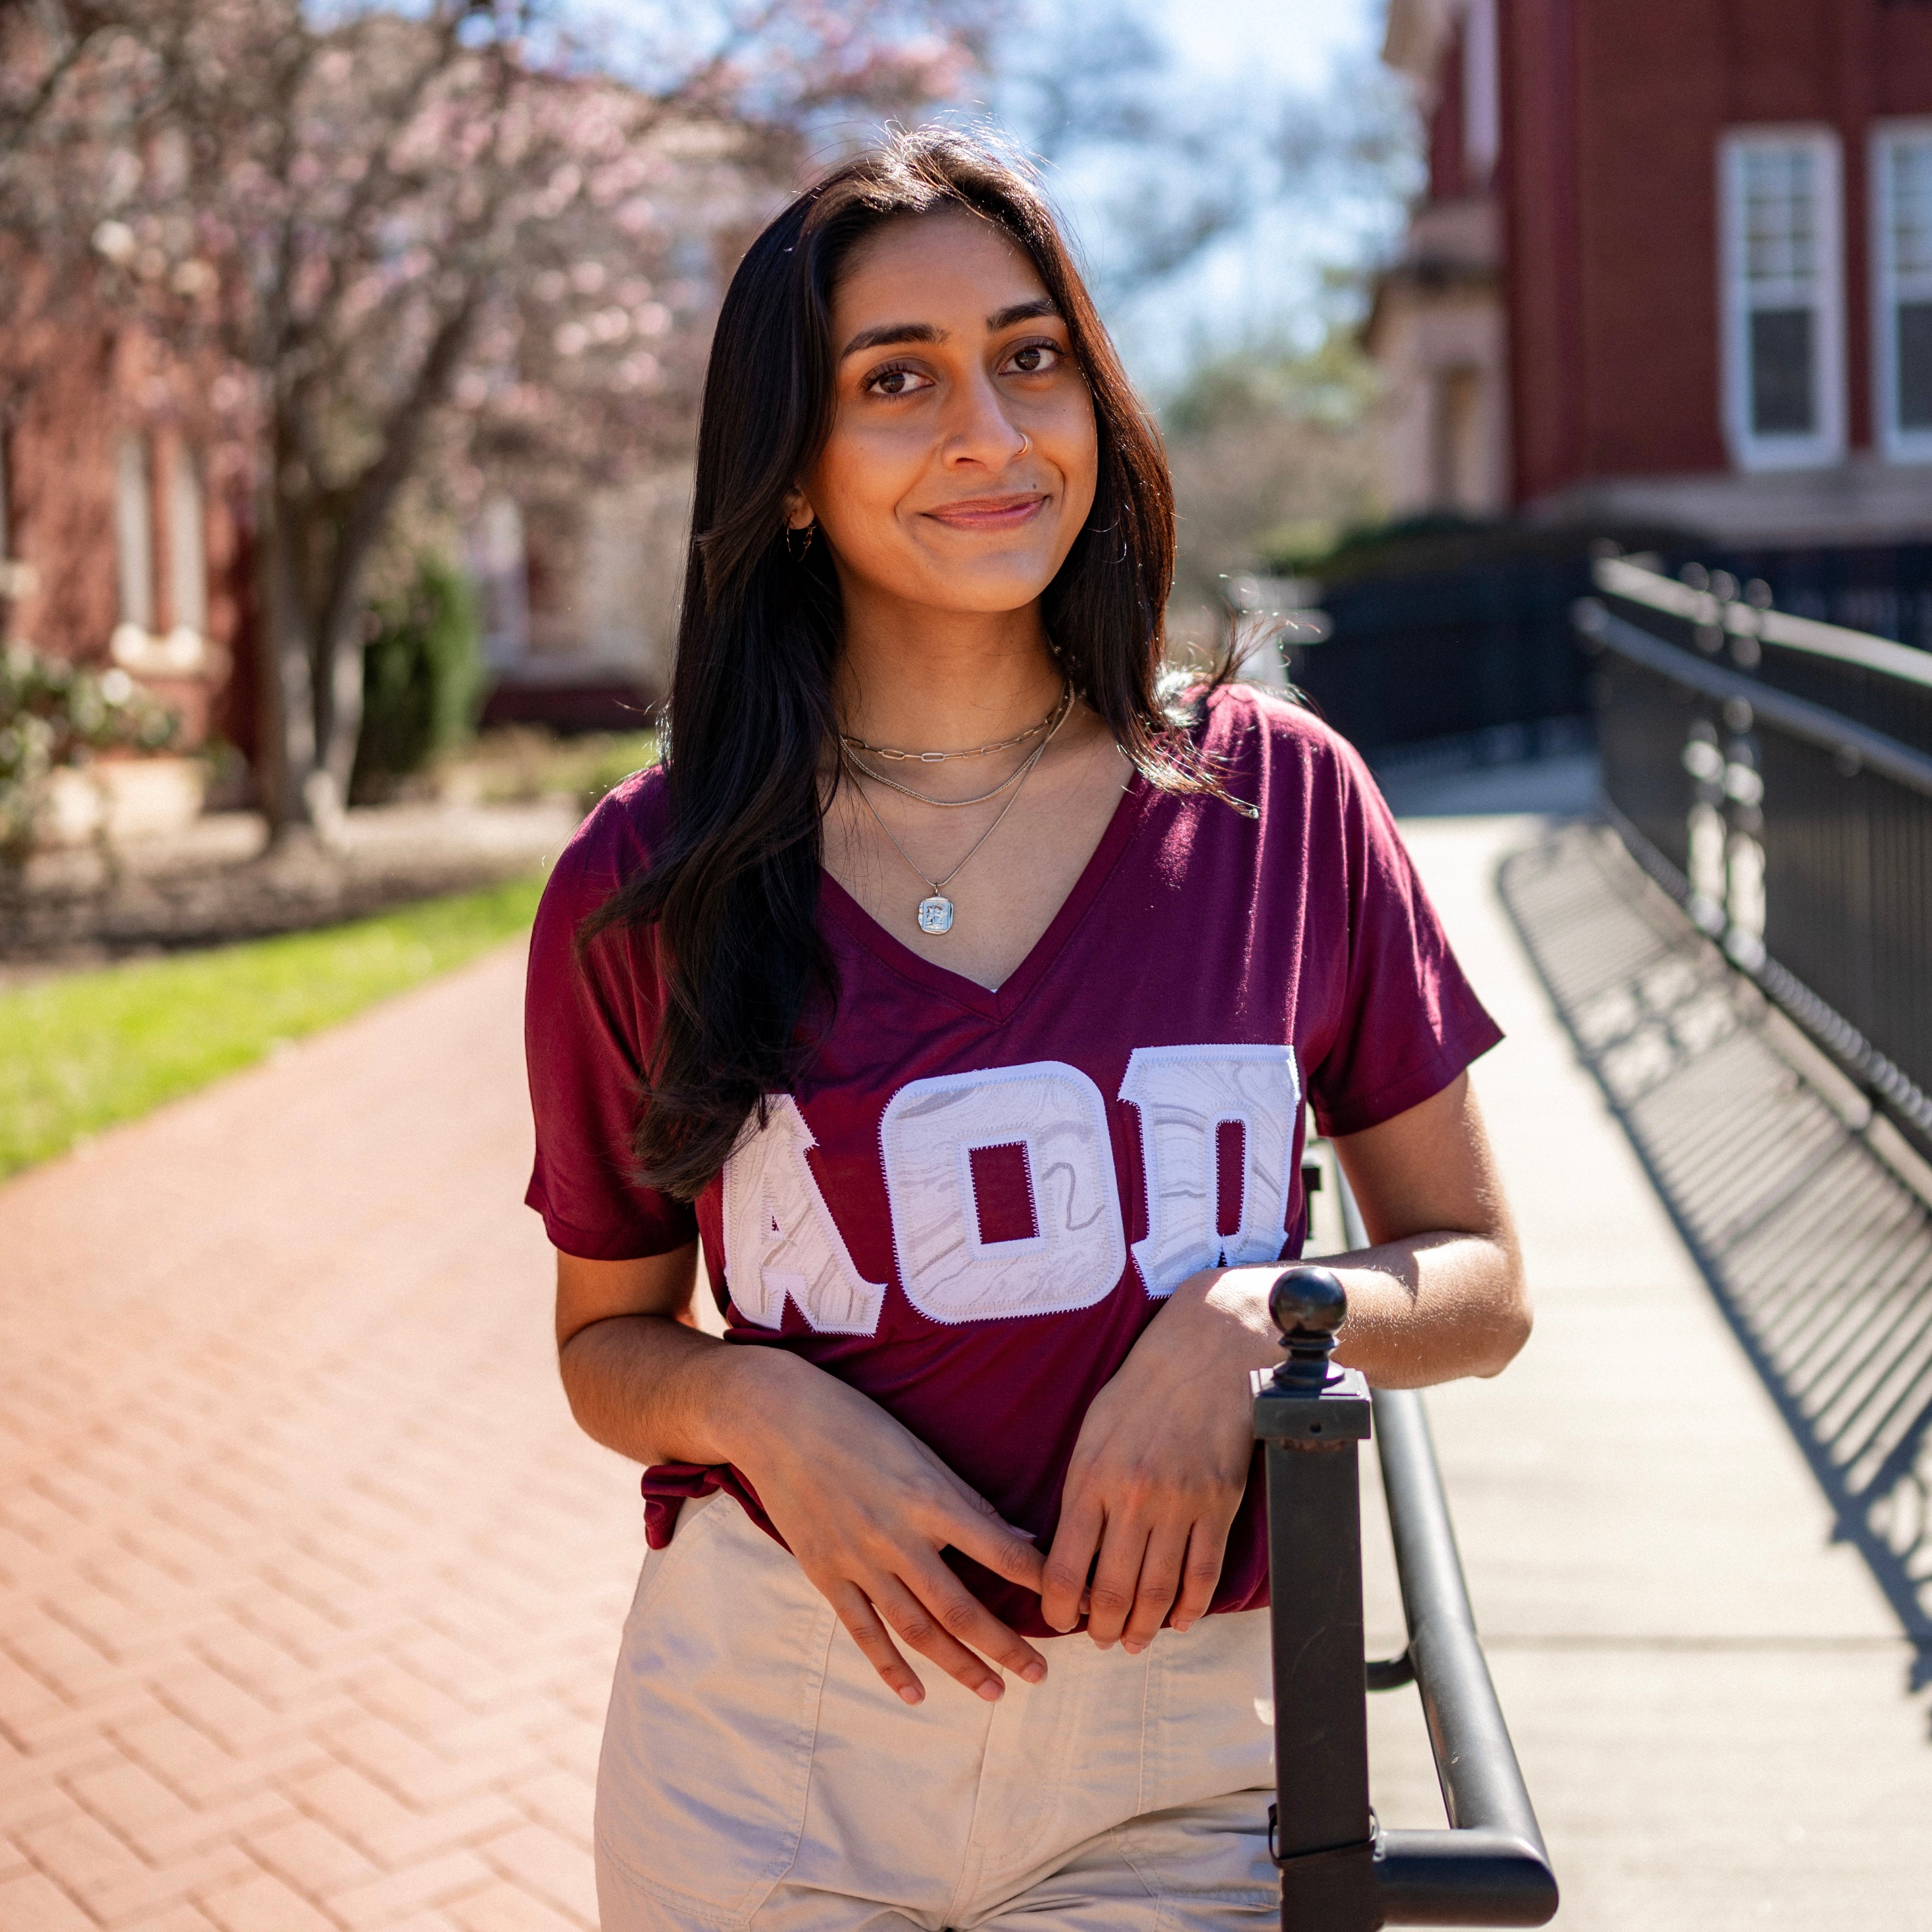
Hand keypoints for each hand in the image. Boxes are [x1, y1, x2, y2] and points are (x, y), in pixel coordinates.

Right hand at [730, 1354, 1049, 1706]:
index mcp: (930, 1499)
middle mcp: (898, 1536)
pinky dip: (889, 1666)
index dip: (1042, 1583)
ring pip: (917, 1629)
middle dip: (1005, 1645)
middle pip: (961, 1607)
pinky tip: (916, 1693)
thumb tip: (1022, 1542)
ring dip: (958, 1665)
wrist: (780, 1421)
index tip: (1076, 1606)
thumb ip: (969, 1503)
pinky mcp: (826, 1574)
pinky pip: (863, 1630)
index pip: (1000, 1553)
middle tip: (1041, 1674)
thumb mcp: (922, 1453)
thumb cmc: (860, 1426)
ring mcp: (859, 1560)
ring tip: (994, 1691)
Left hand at [1040, 1271, 1274, 1649]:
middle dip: (1102, 1630)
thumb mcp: (1091, 1435)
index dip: (1058, 1611)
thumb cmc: (1139, 1393)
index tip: (1059, 1622)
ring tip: (1134, 1641)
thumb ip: (1079, 1493)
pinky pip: (1203, 1575)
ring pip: (1158, 1593)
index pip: (1064, 1570)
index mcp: (1091, 1480)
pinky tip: (1178, 1620)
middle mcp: (1132, 1499)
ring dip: (1143, 1628)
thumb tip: (1066, 1553)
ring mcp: (1180, 1505)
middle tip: (1100, 1640)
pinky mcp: (1219, 1506)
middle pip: (1113, 1593)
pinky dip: (1189, 1608)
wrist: (1206, 1355)